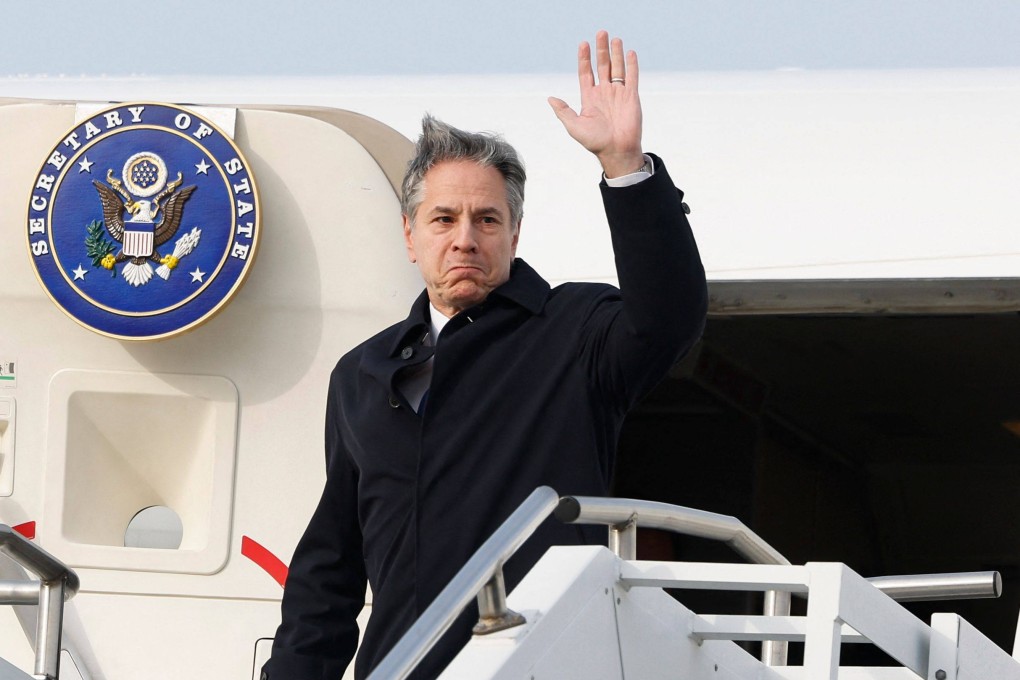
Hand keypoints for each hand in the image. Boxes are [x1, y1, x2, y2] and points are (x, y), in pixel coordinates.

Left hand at [549, 30, 644, 178]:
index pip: (586, 73)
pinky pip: (631, 77)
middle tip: (601, 33)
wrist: (616, 150)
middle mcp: (604, 93)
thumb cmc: (595, 141)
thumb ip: (563, 111)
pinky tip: (629, 52)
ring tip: (614, 38)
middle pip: (602, 66)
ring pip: (617, 68)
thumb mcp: (574, 126)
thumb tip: (550, 98)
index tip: (583, 44)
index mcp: (590, 98)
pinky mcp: (631, 96)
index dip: (584, 58)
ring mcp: (618, 93)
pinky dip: (631, 65)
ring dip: (615, 53)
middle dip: (601, 49)